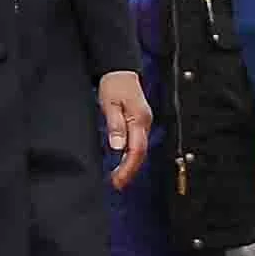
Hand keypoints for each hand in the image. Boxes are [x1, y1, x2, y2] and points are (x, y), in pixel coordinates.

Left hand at [100, 71, 155, 190]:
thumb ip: (115, 125)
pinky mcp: (139, 123)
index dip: (127, 168)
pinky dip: (130, 156)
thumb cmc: (114, 84)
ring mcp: (143, 123)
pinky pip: (137, 144)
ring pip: (139, 150)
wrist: (120, 71)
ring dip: (130, 166)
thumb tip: (117, 147)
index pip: (136, 150)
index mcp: (139, 119)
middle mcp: (144, 123)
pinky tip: (121, 162)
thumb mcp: (109, 103)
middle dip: (129, 172)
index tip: (117, 180)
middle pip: (140, 154)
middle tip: (116, 184)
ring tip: (118, 178)